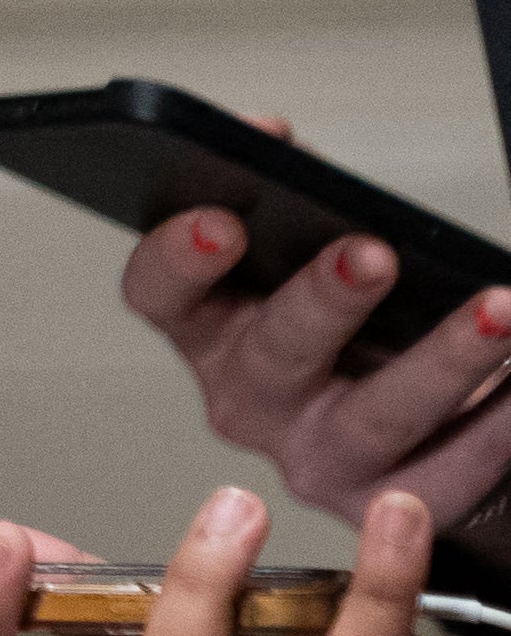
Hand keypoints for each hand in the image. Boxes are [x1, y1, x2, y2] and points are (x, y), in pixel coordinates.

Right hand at [121, 151, 510, 539]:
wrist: (417, 432)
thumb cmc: (356, 331)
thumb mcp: (307, 256)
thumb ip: (290, 192)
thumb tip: (268, 134)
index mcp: (211, 330)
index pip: (158, 295)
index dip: (177, 260)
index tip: (221, 221)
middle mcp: (249, 400)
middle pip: (273, 355)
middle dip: (322, 301)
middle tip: (372, 254)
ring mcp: (316, 457)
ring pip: (375, 416)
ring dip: (442, 359)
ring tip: (497, 311)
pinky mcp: (389, 501)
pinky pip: (452, 467)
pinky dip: (500, 422)